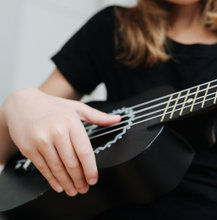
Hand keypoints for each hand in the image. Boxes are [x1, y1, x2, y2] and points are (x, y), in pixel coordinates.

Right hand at [3, 88, 119, 195]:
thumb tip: (117, 119)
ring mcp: (41, 141)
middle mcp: (56, 132)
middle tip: (84, 188)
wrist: (22, 103)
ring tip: (73, 190)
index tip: (94, 179)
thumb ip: (97, 116)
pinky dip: (52, 179)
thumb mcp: (77, 107)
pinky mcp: (28, 148)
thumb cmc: (52, 106)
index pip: (84, 151)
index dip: (90, 168)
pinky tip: (59, 186)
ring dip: (67, 182)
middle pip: (71, 163)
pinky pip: (43, 168)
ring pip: (57, 168)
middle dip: (79, 179)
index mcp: (71, 122)